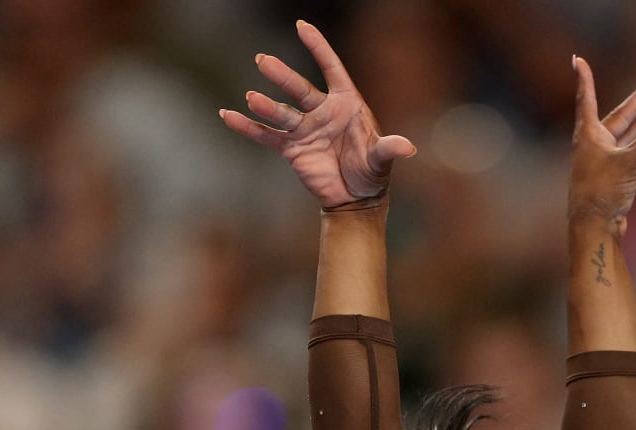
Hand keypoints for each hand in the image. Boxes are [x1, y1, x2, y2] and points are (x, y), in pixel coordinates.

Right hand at [219, 21, 415, 208]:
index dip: (318, 48)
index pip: (331, 69)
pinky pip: (265, 135)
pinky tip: (227, 116)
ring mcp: (304, 128)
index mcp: (346, 104)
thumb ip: (389, 149)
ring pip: (281, 112)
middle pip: (299, 89)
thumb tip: (408, 147)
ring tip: (251, 97)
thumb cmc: (372, 173)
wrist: (355, 198)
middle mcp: (322, 111)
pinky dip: (247, 127)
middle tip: (264, 61)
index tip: (302, 26)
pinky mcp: (291, 148)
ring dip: (265, 105)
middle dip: (283, 76)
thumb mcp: (381, 160)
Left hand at [568, 56, 635, 233]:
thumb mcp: (630, 162)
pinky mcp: (610, 175)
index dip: (583, 79)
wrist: (593, 228)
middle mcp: (592, 144)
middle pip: (616, 115)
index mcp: (588, 136)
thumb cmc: (603, 193)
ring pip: (622, 132)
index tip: (577, 60)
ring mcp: (601, 160)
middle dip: (634, 98)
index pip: (586, 99)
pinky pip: (626, 149)